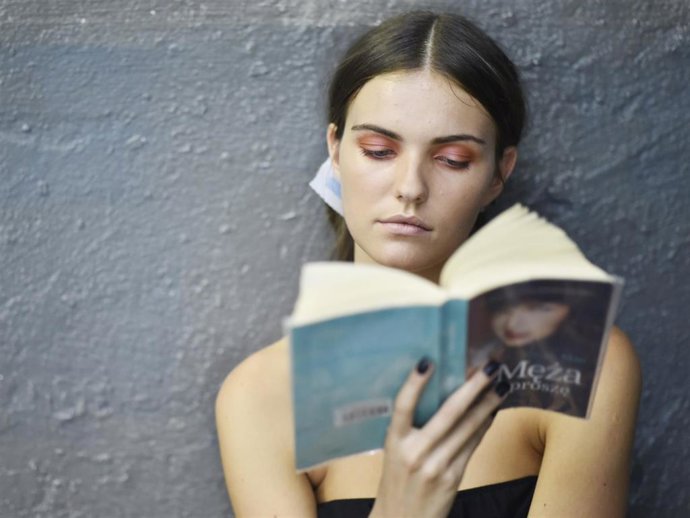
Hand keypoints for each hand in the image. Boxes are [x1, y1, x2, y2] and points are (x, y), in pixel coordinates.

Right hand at [369, 359, 507, 517]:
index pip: (403, 406)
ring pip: (467, 428)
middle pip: (448, 413)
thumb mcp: (395, 452)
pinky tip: (492, 412)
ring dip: (488, 404)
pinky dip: (484, 426)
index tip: (427, 361)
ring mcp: (435, 466)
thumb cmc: (397, 481)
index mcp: (394, 442)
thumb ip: (412, 429)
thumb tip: (440, 394)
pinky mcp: (452, 478)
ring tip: (502, 385)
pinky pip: (472, 445)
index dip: (414, 383)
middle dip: (473, 387)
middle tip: (491, 367)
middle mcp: (414, 452)